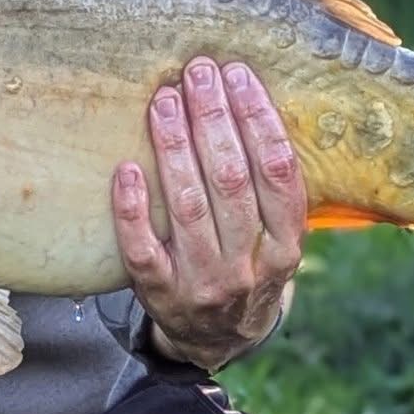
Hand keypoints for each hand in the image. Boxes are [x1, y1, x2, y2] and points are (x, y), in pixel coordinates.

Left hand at [111, 58, 306, 372]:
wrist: (218, 340)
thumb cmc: (248, 267)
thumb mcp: (278, 239)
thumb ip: (273, 189)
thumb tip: (252, 99)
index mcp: (287, 246)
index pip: (278, 172)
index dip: (259, 119)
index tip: (239, 75)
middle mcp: (250, 267)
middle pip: (232, 181)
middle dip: (214, 119)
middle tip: (197, 72)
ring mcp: (203, 283)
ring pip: (189, 206)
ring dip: (175, 148)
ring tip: (165, 102)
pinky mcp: (161, 294)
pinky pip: (142, 249)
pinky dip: (133, 208)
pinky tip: (126, 169)